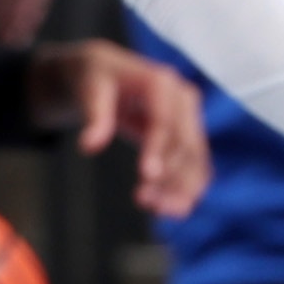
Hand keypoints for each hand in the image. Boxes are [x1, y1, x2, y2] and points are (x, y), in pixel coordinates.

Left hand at [29, 39, 210, 217]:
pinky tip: (171, 207)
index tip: (147, 176)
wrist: (106, 73)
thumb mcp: (90, 90)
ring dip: (182, 187)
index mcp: (161, 82)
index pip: (165, 121)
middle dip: (170, 175)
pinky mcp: (186, 135)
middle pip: (186, 143)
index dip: (159, 149)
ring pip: (194, 159)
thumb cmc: (97, 77)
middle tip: (144, 201)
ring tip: (159, 210)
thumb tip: (90, 145)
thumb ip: (94, 116)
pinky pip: (193, 165)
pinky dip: (186, 187)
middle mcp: (183, 99)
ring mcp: (189, 118)